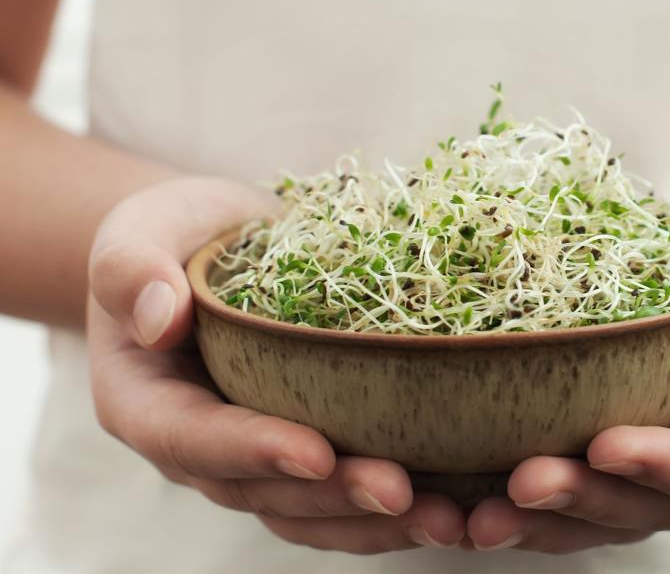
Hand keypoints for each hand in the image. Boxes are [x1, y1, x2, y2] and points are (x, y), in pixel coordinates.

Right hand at [87, 177, 464, 551]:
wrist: (219, 244)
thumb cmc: (176, 233)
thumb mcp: (141, 229)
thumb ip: (132, 267)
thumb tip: (159, 316)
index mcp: (147, 403)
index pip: (192, 439)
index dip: (252, 451)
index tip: (316, 450)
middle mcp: (200, 446)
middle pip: (261, 491)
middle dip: (332, 497)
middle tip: (400, 492)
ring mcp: (254, 454)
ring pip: (309, 509)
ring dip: (374, 522)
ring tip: (444, 520)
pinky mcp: (305, 443)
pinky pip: (341, 492)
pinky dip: (392, 508)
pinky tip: (454, 505)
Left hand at [466, 207, 669, 552]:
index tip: (608, 445)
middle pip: (659, 507)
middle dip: (589, 501)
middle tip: (520, 485)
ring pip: (607, 514)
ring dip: (539, 522)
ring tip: (467, 520)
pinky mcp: (630, 452)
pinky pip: (579, 484)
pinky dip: (518, 497)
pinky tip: (456, 498)